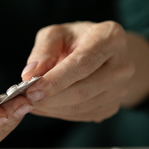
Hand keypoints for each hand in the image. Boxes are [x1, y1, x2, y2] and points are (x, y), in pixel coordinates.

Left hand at [21, 21, 148, 122]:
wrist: (103, 53)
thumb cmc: (77, 40)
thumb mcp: (58, 33)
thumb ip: (43, 50)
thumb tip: (30, 73)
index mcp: (111, 38)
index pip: (82, 64)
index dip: (55, 80)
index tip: (31, 90)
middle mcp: (123, 65)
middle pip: (83, 89)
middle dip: (50, 98)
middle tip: (25, 100)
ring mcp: (121, 89)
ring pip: (81, 106)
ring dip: (52, 108)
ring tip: (31, 101)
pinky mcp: (114, 106)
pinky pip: (82, 115)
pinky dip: (59, 113)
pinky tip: (46, 104)